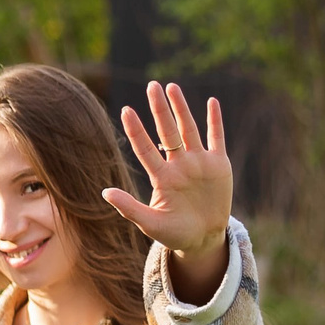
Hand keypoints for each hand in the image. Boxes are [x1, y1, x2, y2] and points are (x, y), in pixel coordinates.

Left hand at [105, 80, 232, 267]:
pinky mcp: (219, 165)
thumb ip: (129, 207)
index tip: (126, 110)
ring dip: (182, 108)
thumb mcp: (150, 223)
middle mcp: (178, 165)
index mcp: (161, 177)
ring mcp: (199, 163)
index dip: (137, 130)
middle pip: (167, 131)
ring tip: (172, 87)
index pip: (145, 148)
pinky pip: (217, 137)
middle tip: (151, 85)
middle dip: (159, 109)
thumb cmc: (174, 232)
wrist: (203, 238)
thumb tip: (104, 192)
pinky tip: (211, 101)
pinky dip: (215, 120)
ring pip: (189, 129)